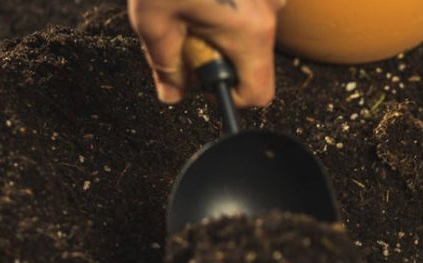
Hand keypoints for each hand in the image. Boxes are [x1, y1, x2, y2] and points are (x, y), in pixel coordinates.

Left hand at [129, 0, 285, 106]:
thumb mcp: (152, 19)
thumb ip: (165, 65)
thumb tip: (172, 93)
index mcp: (250, 32)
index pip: (257, 94)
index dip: (228, 95)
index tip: (203, 75)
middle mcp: (270, 8)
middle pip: (253, 55)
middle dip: (220, 49)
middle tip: (187, 24)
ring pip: (252, 22)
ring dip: (223, 19)